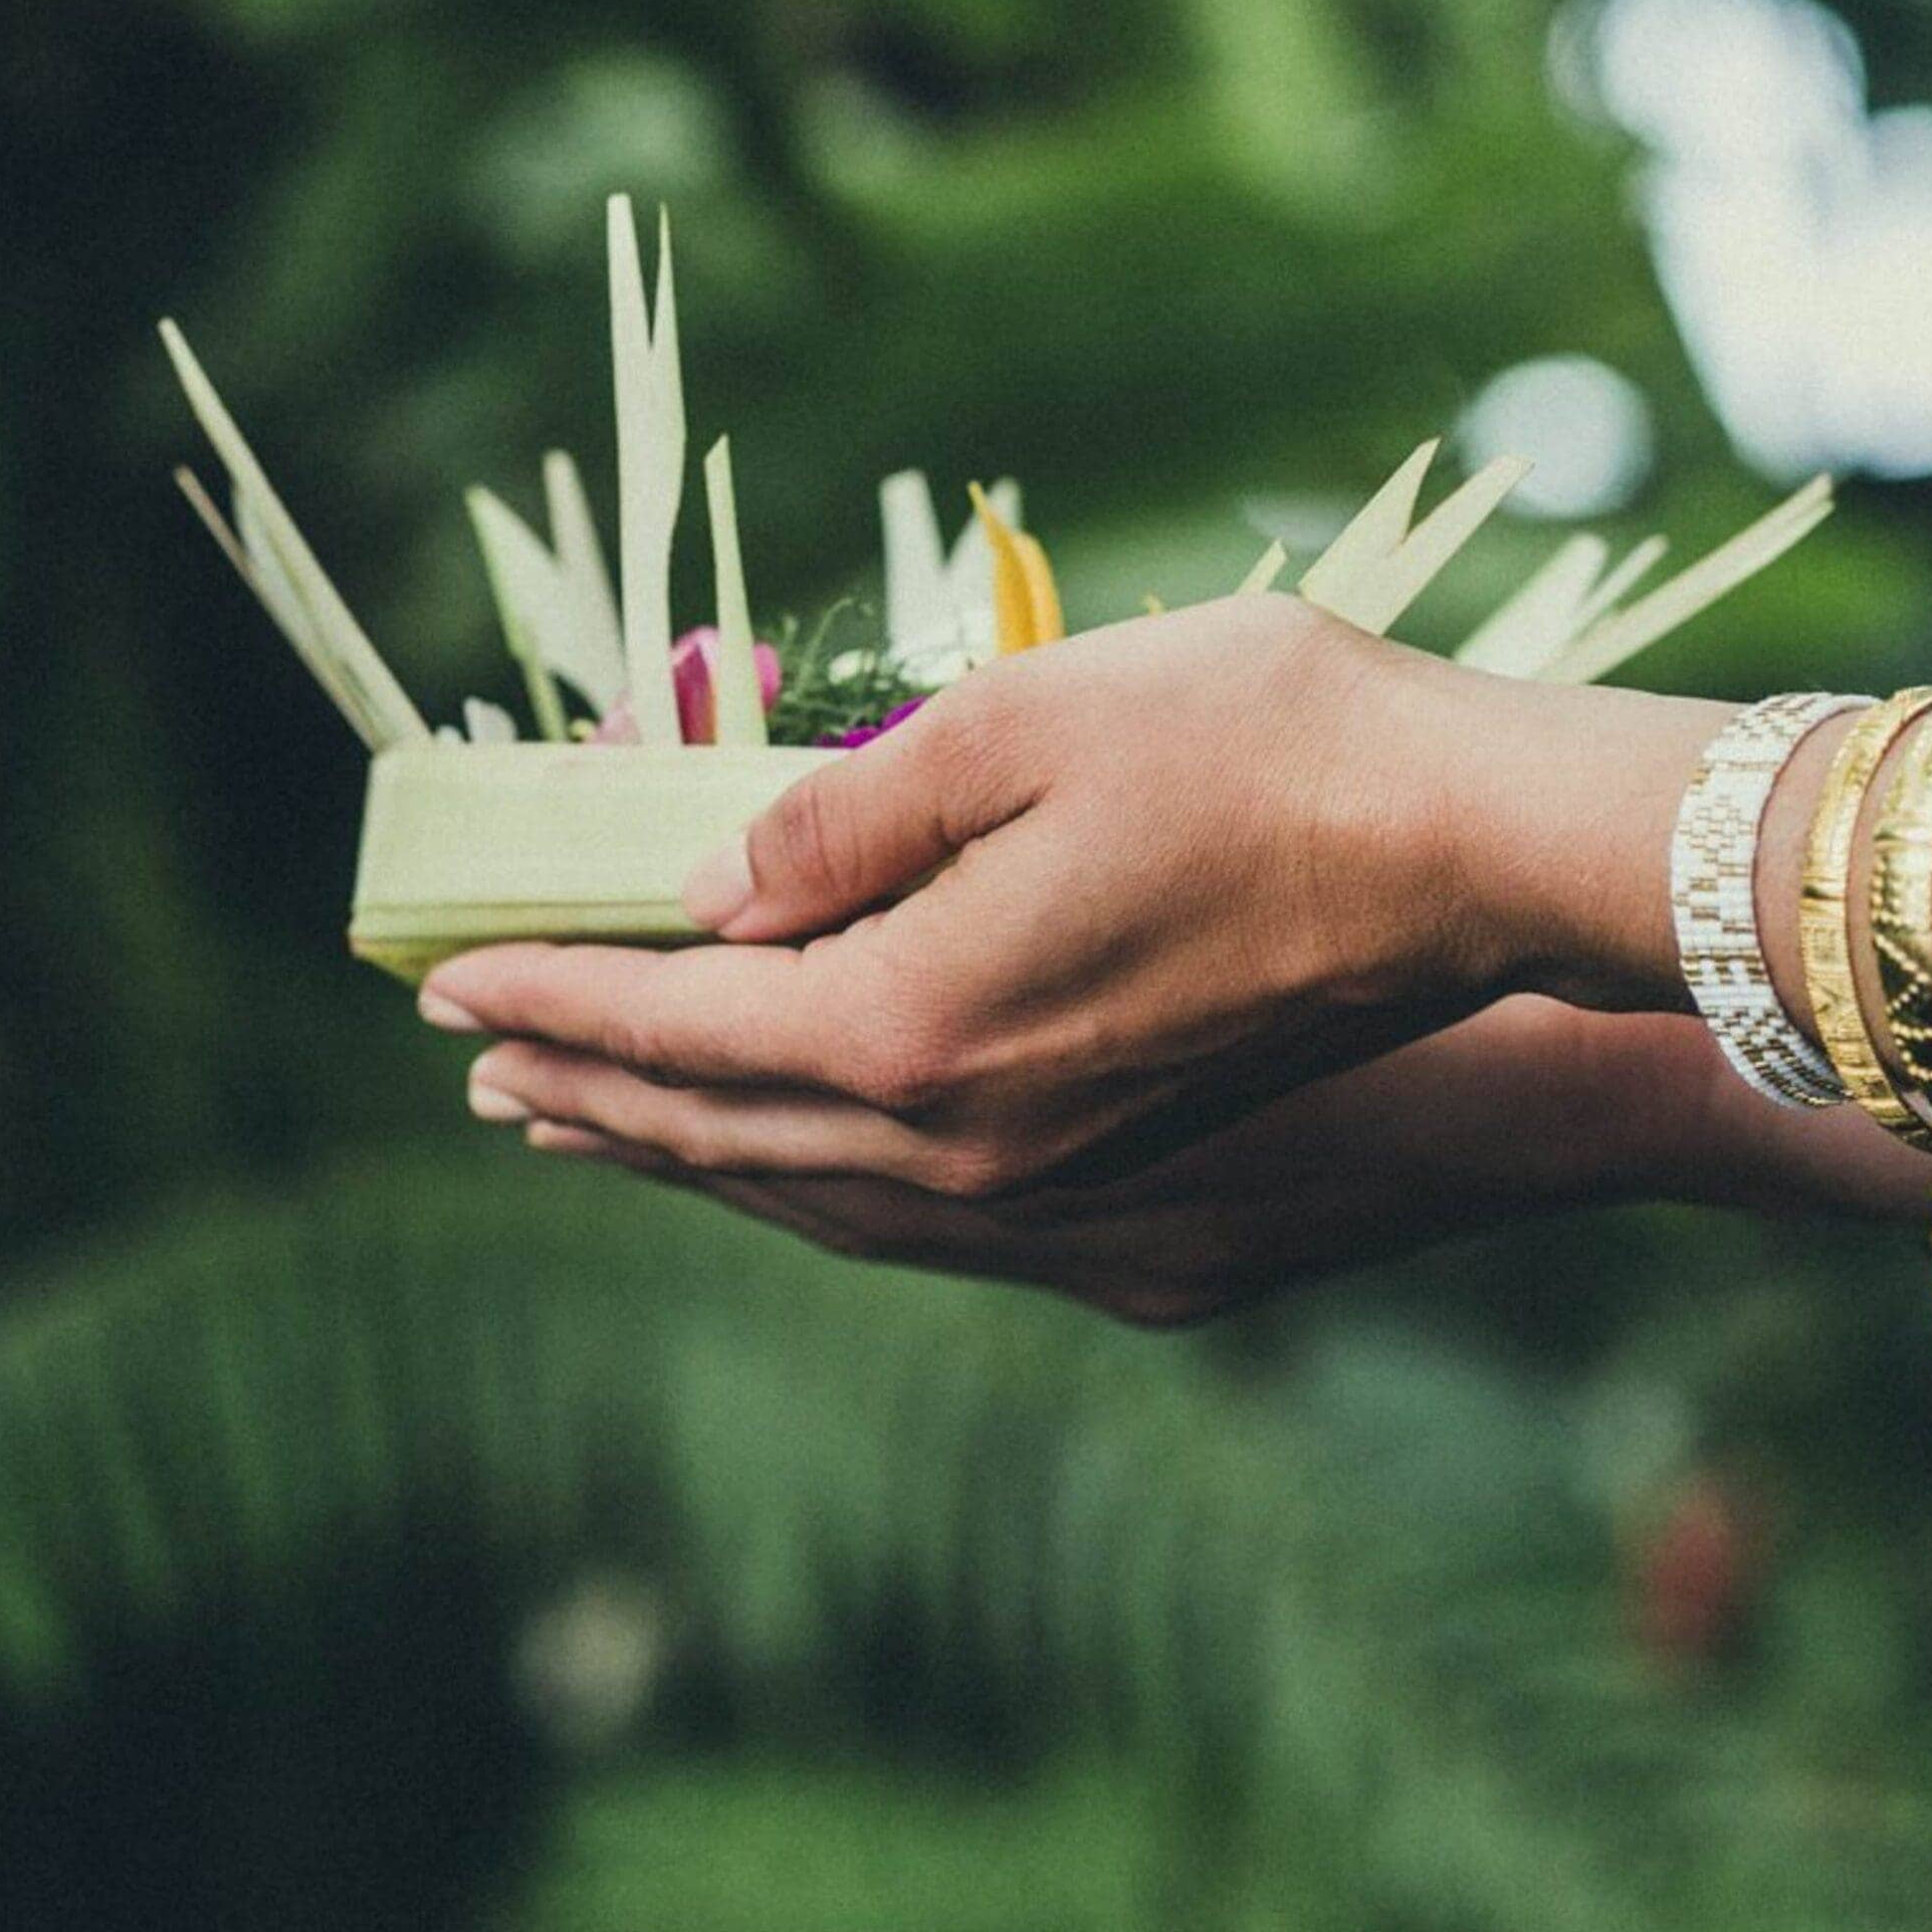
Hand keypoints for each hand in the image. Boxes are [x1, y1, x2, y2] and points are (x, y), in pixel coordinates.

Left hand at [423, 596, 1716, 1193]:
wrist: (1486, 862)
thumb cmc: (1273, 748)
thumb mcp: (1027, 719)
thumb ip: (844, 813)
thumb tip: (723, 886)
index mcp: (920, 1025)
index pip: (679, 1026)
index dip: (555, 998)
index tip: (445, 985)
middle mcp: (971, 1143)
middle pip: (726, 1132)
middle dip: (593, 1090)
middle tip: (486, 1067)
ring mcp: (1057, 1183)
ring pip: (816, 1190)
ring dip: (691, 1151)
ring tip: (601, 1121)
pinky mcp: (1133, 1183)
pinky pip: (911, 1212)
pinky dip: (809, 1180)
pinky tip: (803, 1154)